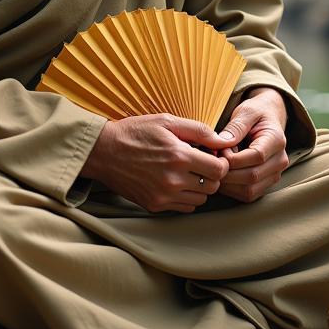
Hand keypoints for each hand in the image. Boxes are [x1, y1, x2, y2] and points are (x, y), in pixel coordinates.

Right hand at [81, 114, 231, 213]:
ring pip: (200, 199)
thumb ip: (198, 130)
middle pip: (212, 187)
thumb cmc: (136, 132)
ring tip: (186, 172)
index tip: (212, 155)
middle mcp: (173, 180)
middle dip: (211, 174)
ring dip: (199, 187)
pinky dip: (185, 197)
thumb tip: (224, 140)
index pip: (219, 170)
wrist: (104, 152)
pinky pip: (184, 208)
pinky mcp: (154, 206)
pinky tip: (175, 182)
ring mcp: (163, 196)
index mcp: (178, 156)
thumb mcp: (166, 121)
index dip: (220, 162)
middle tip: (200, 163)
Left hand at [216, 87, 289, 202]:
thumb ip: (237, 125)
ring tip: (217, 167)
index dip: (233, 157)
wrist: (268, 119)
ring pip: (249, 190)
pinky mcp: (265, 184)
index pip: (256, 156)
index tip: (218, 151)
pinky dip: (231, 188)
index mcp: (277, 140)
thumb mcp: (246, 111)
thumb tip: (223, 142)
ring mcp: (274, 175)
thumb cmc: (256, 113)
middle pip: (252, 177)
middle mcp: (280, 161)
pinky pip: (247, 195)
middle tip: (212, 161)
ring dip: (227, 183)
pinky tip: (222, 174)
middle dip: (227, 172)